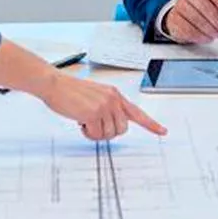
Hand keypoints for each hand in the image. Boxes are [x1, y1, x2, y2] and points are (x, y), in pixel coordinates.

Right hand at [37, 74, 166, 140]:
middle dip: (108, 132)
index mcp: (115, 94)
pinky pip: (96, 134)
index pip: (137, 112)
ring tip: (84, 121)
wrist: (55, 84)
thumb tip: (112, 126)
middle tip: (93, 125)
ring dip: (96, 133)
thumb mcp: (95, 95)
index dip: (151, 124)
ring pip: (109, 134)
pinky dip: (87, 133)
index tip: (162, 131)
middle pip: (122, 130)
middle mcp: (113, 99)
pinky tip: (80, 122)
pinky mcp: (93, 113)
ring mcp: (104, 106)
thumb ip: (108, 108)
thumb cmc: (70, 91)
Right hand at [165, 0, 217, 43]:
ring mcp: (178, 4)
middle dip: (214, 19)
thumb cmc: (207, 6)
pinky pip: (186, 29)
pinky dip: (199, 35)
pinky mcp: (173, 19)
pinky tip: (206, 37)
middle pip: (200, 3)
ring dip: (208, 29)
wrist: (186, 16)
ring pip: (193, 17)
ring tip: (216, 34)